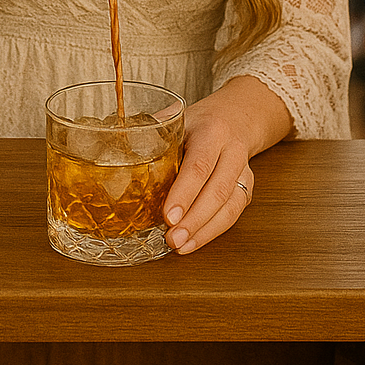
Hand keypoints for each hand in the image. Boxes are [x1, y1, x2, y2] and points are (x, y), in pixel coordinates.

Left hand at [162, 77, 293, 254]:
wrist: (236, 119)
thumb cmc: (200, 123)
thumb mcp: (178, 118)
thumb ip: (155, 132)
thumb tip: (118, 146)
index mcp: (212, 131)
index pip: (199, 165)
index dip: (184, 193)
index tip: (169, 215)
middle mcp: (232, 151)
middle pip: (218, 190)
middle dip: (194, 219)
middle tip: (172, 237)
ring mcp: (243, 171)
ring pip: (230, 206)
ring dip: (204, 231)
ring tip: (180, 245)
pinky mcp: (246, 188)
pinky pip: (233, 214)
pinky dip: (213, 232)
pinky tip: (193, 242)